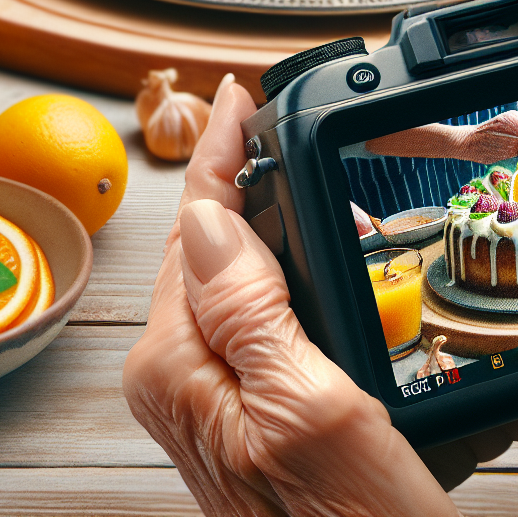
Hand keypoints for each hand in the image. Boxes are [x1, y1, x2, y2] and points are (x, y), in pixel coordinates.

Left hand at [123, 79, 517, 509]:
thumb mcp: (310, 408)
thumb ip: (247, 307)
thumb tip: (207, 212)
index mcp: (180, 365)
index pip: (197, 225)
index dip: (222, 151)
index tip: (242, 95)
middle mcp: (187, 381)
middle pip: (213, 246)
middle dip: (248, 181)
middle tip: (290, 125)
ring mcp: (220, 403)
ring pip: (242, 282)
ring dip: (278, 227)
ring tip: (318, 184)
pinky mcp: (258, 421)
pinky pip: (267, 324)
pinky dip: (299, 281)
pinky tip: (337, 271)